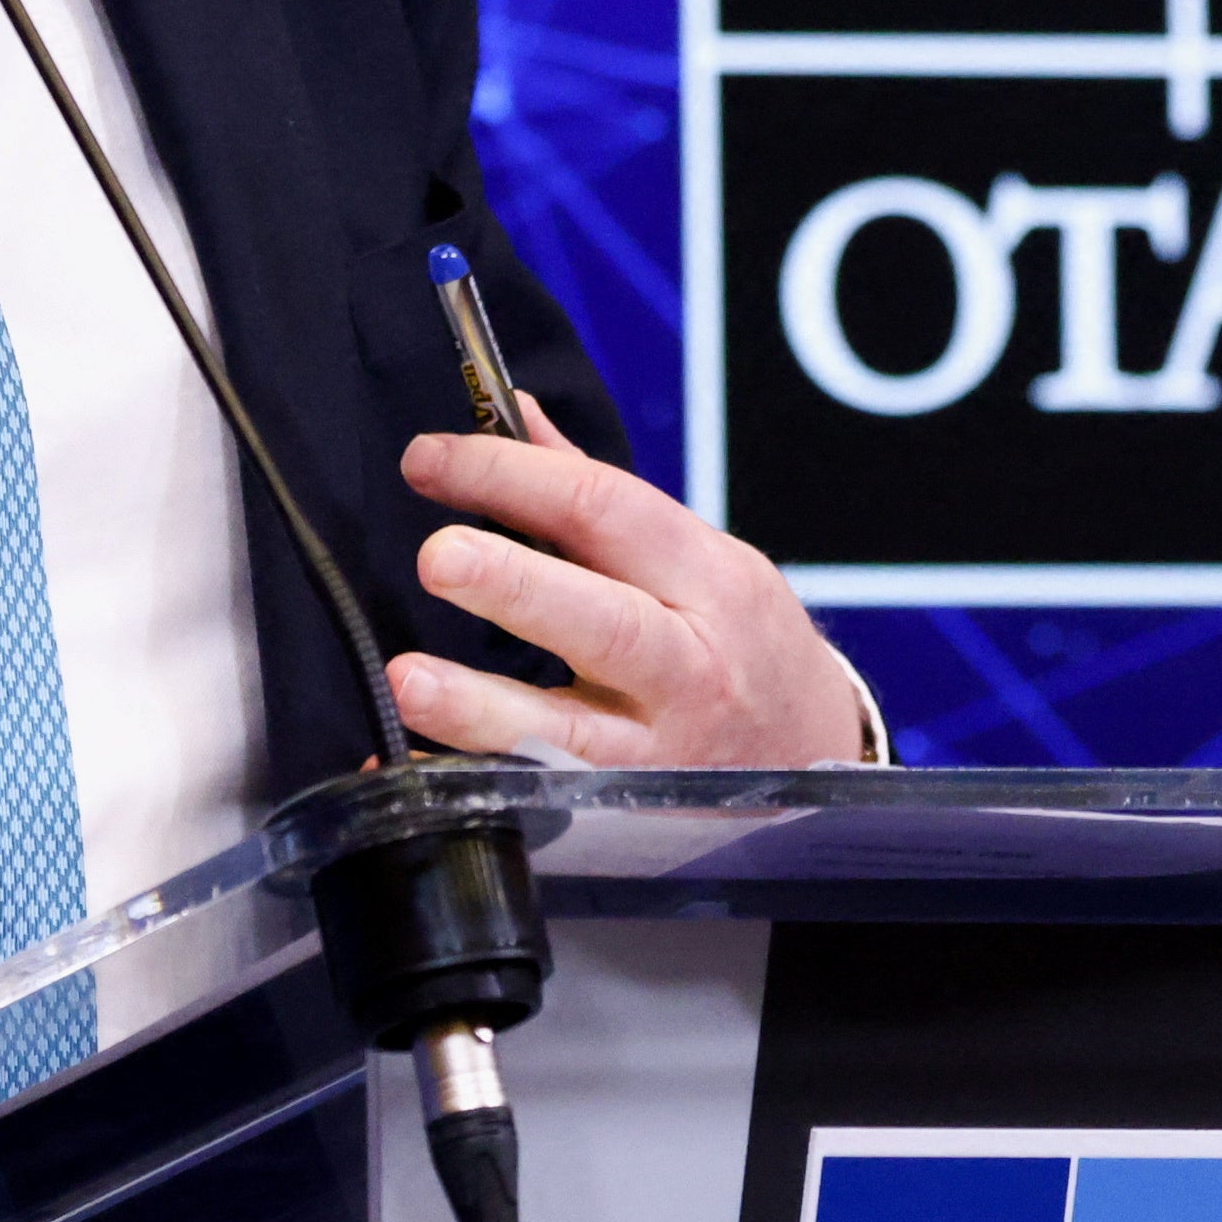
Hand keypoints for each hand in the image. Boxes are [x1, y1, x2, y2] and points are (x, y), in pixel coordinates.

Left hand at [388, 399, 868, 766]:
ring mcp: (660, 748)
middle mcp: (689, 663)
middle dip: (514, 585)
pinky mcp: (626, 809)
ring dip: (482, 706)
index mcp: (705, 577)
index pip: (604, 508)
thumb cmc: (740, 641)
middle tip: (437, 557)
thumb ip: (600, 498)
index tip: (429, 460)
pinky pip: (541, 798)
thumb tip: (514, 412)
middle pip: (604, 620)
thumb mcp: (698, 558)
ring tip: (410, 680)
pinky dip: (474, 782)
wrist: (811, 754)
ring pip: (571, 732)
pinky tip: (412, 766)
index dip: (512, 477)